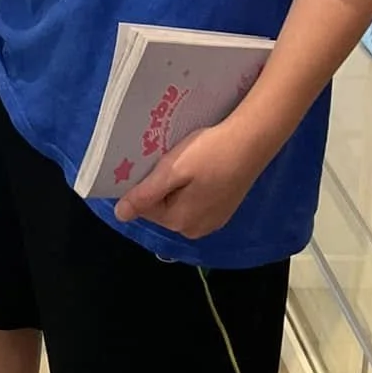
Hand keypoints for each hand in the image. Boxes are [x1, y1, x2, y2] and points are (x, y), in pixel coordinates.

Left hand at [113, 122, 267, 241]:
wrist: (250, 143)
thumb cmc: (209, 154)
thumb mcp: (172, 171)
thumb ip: (145, 195)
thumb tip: (120, 215)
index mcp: (179, 222)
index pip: (145, 207)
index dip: (143, 184)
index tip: (150, 162)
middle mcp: (195, 229)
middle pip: (162, 207)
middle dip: (160, 185)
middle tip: (169, 158)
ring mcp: (212, 222)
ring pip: (179, 203)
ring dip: (176, 185)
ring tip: (183, 160)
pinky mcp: (223, 211)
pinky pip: (195, 202)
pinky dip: (191, 187)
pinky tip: (199, 168)